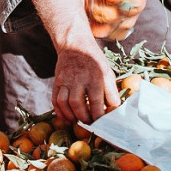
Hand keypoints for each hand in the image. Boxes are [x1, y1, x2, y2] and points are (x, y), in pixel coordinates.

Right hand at [30, 0, 120, 123]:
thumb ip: (111, 91)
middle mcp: (79, 78)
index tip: (101, 123)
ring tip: (78, 122)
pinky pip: (55, 99)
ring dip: (70, 116)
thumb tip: (115, 109)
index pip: (96, 100)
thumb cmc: (94, 62)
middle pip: (77, 103)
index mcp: (95, 76)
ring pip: (64, 102)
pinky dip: (59, 111)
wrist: (75, 45)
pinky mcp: (57, 81)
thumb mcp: (108, 72)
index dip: (98, 114)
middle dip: (83, 117)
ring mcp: (65, 80)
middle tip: (89, 124)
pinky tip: (66, 118)